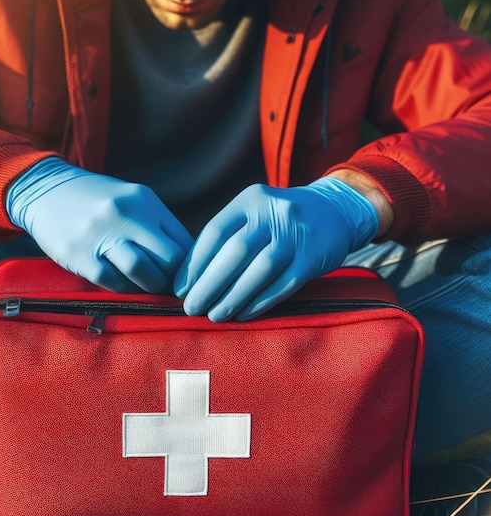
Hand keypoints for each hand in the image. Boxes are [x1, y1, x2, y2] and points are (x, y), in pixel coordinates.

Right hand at [7, 157, 193, 292]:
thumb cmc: (96, 200)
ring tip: (147, 285)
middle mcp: (126, 214)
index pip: (183, 242)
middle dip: (173, 279)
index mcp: (144, 200)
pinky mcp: (80, 255)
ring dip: (151, 286)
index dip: (190, 266)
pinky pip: (114, 282)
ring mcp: (101, 235)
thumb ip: (158, 225)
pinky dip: (125, 288)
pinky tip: (123, 282)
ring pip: (143, 272)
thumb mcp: (132, 199)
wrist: (44, 191)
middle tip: (168, 285)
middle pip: (169, 259)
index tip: (185, 277)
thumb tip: (188, 261)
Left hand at [173, 177, 378, 321]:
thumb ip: (228, 237)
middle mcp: (273, 212)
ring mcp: (296, 233)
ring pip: (259, 270)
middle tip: (192, 308)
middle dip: (209, 284)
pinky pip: (283, 284)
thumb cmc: (280, 221)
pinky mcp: (314, 256)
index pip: (215, 232)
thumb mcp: (255, 213)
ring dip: (233, 297)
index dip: (194, 263)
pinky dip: (260, 302)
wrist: (336, 211)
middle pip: (235, 252)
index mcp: (250, 200)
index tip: (180, 289)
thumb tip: (191, 277)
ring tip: (215, 315)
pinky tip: (243, 314)